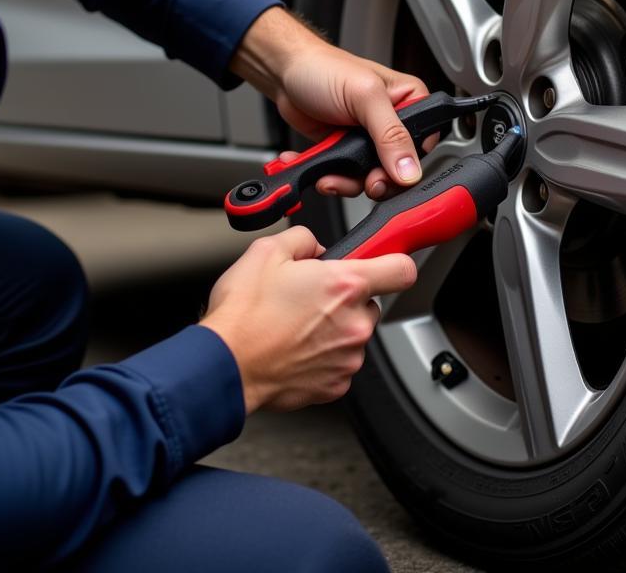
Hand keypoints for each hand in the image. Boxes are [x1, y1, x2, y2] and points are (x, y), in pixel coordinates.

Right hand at [199, 226, 416, 411]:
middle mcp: (354, 324)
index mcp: (344, 286)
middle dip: (346, 299)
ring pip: (353, 334)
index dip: (392, 262)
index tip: (382, 264)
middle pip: (371, 303)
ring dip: (333, 329)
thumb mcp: (267, 251)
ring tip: (295, 326)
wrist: (224, 366)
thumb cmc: (243, 314)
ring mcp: (347, 358)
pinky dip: (323, 357)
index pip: (402, 270)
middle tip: (311, 298)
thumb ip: (303, 239)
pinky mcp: (335, 385)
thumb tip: (315, 247)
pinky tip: (294, 348)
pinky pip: (339, 363)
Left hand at [231, 7, 434, 199]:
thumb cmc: (324, 68)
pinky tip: (317, 169)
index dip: (408, 165)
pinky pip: (345, 176)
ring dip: (346, 183)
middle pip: (397, 168)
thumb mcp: (365, 97)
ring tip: (329, 175)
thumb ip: (390, 135)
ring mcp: (367, 138)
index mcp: (408, 101)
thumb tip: (409, 170)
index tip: (387, 173)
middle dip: (374, 180)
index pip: (423, 144)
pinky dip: (329, 178)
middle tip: (363, 181)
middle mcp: (391, 122)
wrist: (286, 72)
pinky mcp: (345, 149)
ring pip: (369, 178)